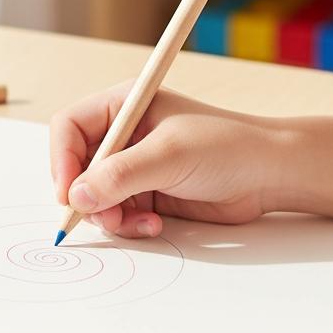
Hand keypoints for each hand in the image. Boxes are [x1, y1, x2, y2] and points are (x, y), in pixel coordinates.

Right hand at [50, 83, 282, 238]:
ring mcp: (134, 166)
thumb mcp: (169, 155)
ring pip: (94, 196)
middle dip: (86, 195)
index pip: (69, 128)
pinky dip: (128, 224)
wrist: (271, 175)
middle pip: (75, 167)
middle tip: (104, 215)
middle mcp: (123, 135)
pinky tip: (154, 225)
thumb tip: (77, 195)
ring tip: (137, 222)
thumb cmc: (229, 147)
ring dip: (109, 215)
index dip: (62, 160)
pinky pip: (117, 213)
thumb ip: (120, 175)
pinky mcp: (146, 193)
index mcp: (124, 106)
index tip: (68, 192)